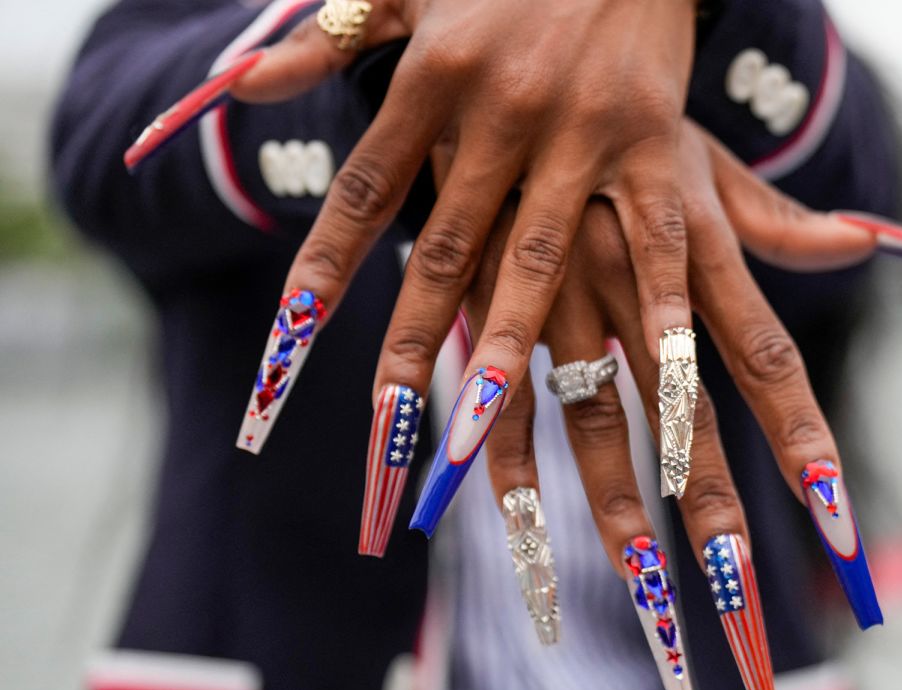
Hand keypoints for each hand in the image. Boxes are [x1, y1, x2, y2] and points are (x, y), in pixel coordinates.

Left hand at [233, 0, 705, 423]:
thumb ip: (324, 39)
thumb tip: (235, 87)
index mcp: (433, 73)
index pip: (365, 186)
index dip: (326, 265)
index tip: (291, 338)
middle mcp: (502, 110)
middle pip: (444, 244)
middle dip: (409, 337)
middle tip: (382, 423)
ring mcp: (582, 132)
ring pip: (537, 258)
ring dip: (506, 347)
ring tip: (475, 427)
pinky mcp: (655, 142)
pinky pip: (652, 242)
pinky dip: (655, 311)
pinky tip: (648, 376)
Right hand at [456, 145, 861, 689]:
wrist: (507, 73)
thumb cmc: (617, 128)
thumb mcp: (700, 160)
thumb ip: (774, 218)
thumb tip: (863, 244)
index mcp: (693, 248)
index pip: (764, 357)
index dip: (802, 437)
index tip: (837, 516)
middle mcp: (634, 280)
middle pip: (684, 414)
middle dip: (713, 506)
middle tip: (741, 593)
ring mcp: (559, 293)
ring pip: (594, 417)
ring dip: (617, 507)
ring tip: (647, 584)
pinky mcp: (490, 299)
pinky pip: (502, 399)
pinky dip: (510, 466)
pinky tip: (523, 531)